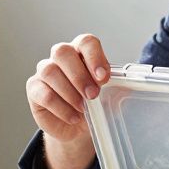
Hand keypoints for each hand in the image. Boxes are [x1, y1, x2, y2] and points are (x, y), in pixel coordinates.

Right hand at [25, 34, 111, 168]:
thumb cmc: (95, 105)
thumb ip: (118, 87)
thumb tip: (133, 85)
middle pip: (62, 52)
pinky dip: (60, 107)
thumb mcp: (110, 96)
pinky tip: (73, 117)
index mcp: (82, 52)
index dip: (94, 57)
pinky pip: (43, 93)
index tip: (104, 78)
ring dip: (69, 91)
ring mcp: (44, 71)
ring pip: (50, 71)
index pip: (86, 42)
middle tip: (92, 95)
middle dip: (79, 75)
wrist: (77, 127)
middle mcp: (61, 57)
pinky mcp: (34, 89)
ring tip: (83, 109)